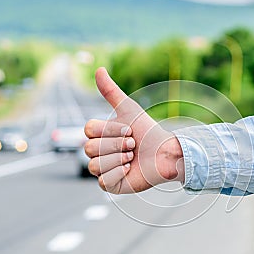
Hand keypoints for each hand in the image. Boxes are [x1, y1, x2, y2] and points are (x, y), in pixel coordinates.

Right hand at [84, 67, 184, 193]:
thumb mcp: (129, 109)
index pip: (88, 130)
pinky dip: (118, 173)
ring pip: (93, 165)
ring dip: (117, 159)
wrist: (164, 153)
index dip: (109, 130)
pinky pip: (102, 181)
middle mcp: (98, 152)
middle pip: (89, 148)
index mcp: (99, 135)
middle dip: (115, 144)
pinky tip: (129, 169)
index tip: (129, 130)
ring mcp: (103, 169)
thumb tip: (99, 69)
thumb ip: (111, 91)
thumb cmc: (147, 131)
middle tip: (132, 145)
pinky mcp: (111, 185)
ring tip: (131, 157)